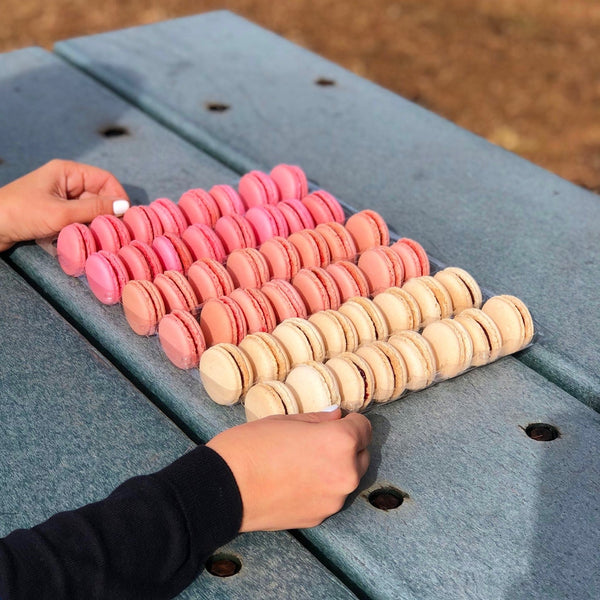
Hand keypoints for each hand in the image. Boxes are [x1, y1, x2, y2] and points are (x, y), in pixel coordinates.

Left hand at [0, 159, 128, 251]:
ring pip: (90, 209)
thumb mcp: (61, 213)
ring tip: (102, 237)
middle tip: (117, 231)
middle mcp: (66, 182)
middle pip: (100, 195)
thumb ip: (94, 210)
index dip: (118, 196)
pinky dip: (85, 228)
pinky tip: (87, 239)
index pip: (105, 179)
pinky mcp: (55, 213)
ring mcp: (61, 198)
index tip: (126, 217)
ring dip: (96, 223)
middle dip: (108, 213)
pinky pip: (79, 219)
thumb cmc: (20, 214)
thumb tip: (124, 207)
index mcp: (67, 172)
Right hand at [207, 408, 371, 531]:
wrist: (224, 489)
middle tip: (317, 441)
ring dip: (335, 469)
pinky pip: (329, 497)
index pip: (365, 428)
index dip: (350, 421)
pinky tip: (295, 481)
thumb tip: (337, 416)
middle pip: (361, 455)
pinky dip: (320, 488)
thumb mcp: (286, 419)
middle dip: (347, 447)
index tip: (335, 422)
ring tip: (302, 463)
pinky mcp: (319, 518)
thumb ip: (319, 419)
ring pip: (346, 478)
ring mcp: (333, 500)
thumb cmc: (252, 445)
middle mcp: (346, 473)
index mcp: (341, 442)